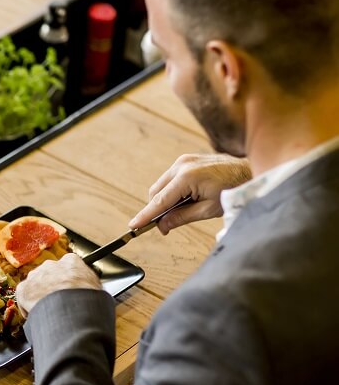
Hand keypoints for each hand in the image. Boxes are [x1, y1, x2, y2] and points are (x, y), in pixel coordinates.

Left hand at [15, 253, 102, 313]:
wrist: (73, 310)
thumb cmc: (89, 301)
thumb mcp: (98, 289)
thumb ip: (89, 286)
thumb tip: (92, 295)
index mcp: (71, 262)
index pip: (68, 267)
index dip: (69, 282)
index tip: (70, 291)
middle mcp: (51, 265)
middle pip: (49, 275)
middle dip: (52, 288)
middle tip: (59, 303)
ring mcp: (36, 276)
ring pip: (36, 285)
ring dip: (40, 297)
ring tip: (48, 312)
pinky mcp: (24, 289)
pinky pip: (24, 298)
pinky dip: (28, 308)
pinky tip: (36, 317)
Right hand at [129, 153, 251, 233]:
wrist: (251, 171)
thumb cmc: (234, 189)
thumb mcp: (208, 210)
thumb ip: (182, 217)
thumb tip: (162, 225)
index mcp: (187, 177)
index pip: (160, 201)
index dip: (146, 215)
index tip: (133, 225)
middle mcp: (181, 165)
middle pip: (156, 192)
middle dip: (158, 209)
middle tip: (168, 225)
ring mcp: (183, 160)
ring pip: (161, 185)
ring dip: (166, 199)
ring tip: (186, 208)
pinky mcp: (187, 160)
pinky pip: (170, 178)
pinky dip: (173, 190)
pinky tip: (188, 197)